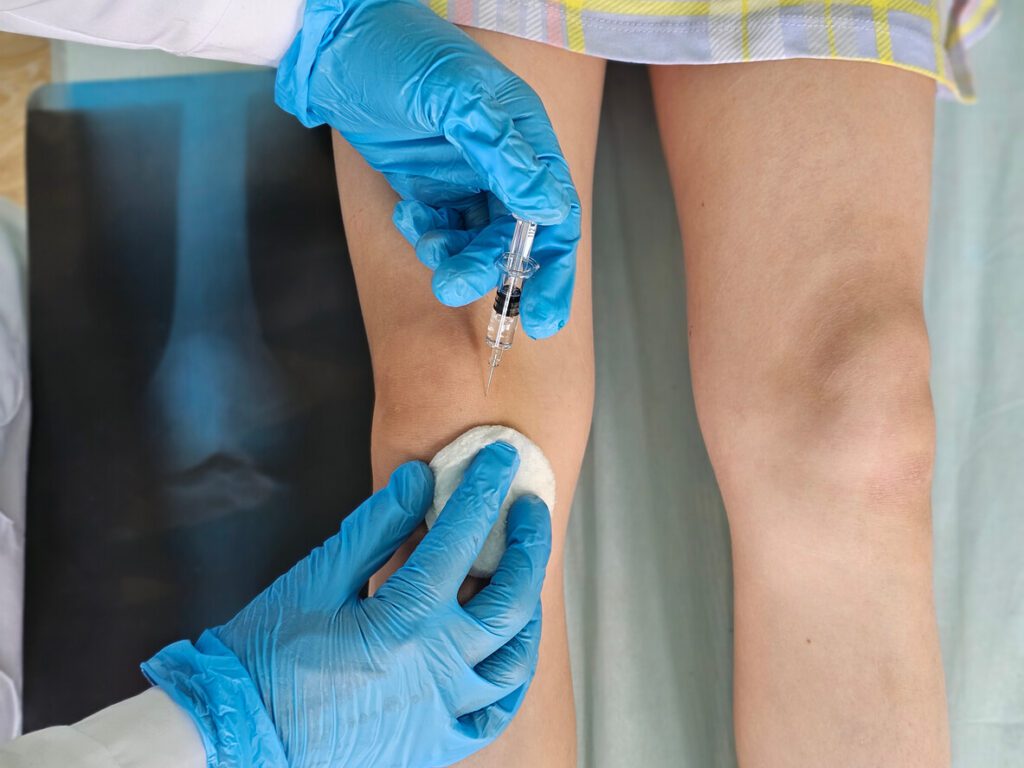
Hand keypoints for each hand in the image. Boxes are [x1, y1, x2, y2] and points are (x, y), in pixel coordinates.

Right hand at [143, 442, 551, 767]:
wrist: (238, 736)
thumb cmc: (266, 653)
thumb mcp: (317, 578)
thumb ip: (377, 526)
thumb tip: (420, 478)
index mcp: (406, 621)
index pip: (463, 538)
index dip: (485, 490)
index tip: (499, 460)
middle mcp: (438, 667)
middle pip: (511, 596)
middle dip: (529, 542)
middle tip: (529, 509)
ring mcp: (443, 712)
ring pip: (517, 657)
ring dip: (529, 608)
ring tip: (524, 574)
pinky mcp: (435, 743)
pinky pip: (494, 713)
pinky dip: (511, 678)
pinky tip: (509, 650)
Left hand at [275, 0, 579, 338]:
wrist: (332, 43)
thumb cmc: (398, 52)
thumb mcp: (454, 96)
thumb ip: (502, 152)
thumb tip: (549, 208)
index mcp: (524, 135)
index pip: (556, 212)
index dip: (553, 267)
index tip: (543, 315)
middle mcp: (502, 161)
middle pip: (517, 237)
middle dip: (492, 270)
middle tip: (458, 288)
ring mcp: (465, 177)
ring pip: (476, 240)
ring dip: (455, 256)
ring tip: (428, 246)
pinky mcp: (431, 188)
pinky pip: (441, 230)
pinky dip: (427, 235)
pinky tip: (406, 214)